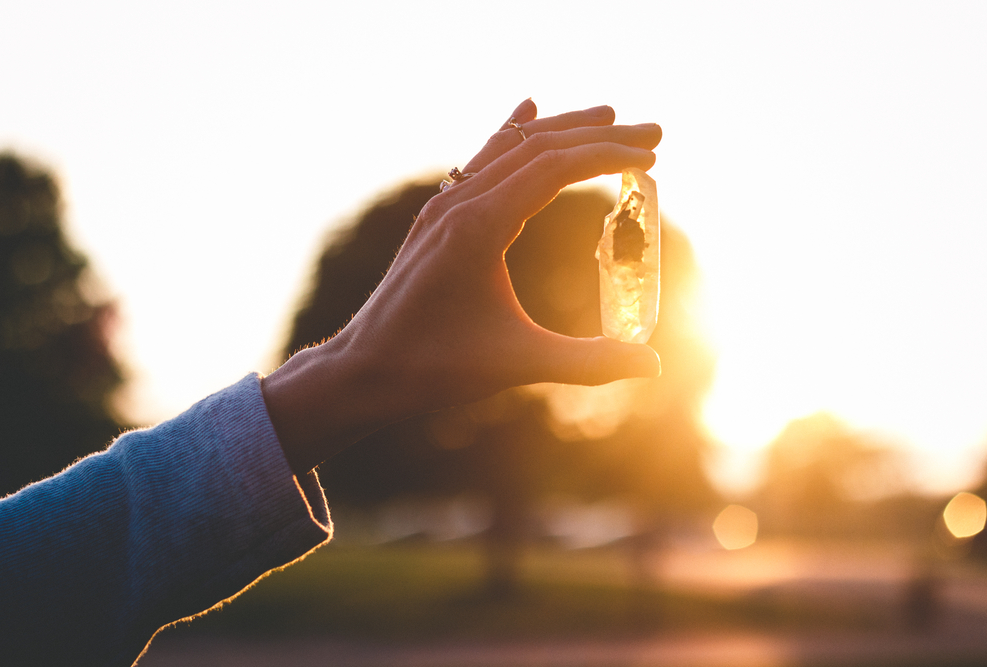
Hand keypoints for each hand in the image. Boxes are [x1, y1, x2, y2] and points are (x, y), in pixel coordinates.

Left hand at [263, 100, 662, 473]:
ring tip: (607, 118)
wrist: (364, 369)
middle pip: (538, 147)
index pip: (554, 167)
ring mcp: (443, 207)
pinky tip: (526, 115)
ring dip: (562, 131)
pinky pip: (480, 161)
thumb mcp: (519, 363)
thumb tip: (652, 364)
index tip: (651, 156)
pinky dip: (511, 136)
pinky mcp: (436, 219)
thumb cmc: (435, 368)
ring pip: (509, 149)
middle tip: (652, 134)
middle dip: (598, 135)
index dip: (608, 156)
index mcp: (479, 225)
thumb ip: (589, 362)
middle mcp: (459, 203)